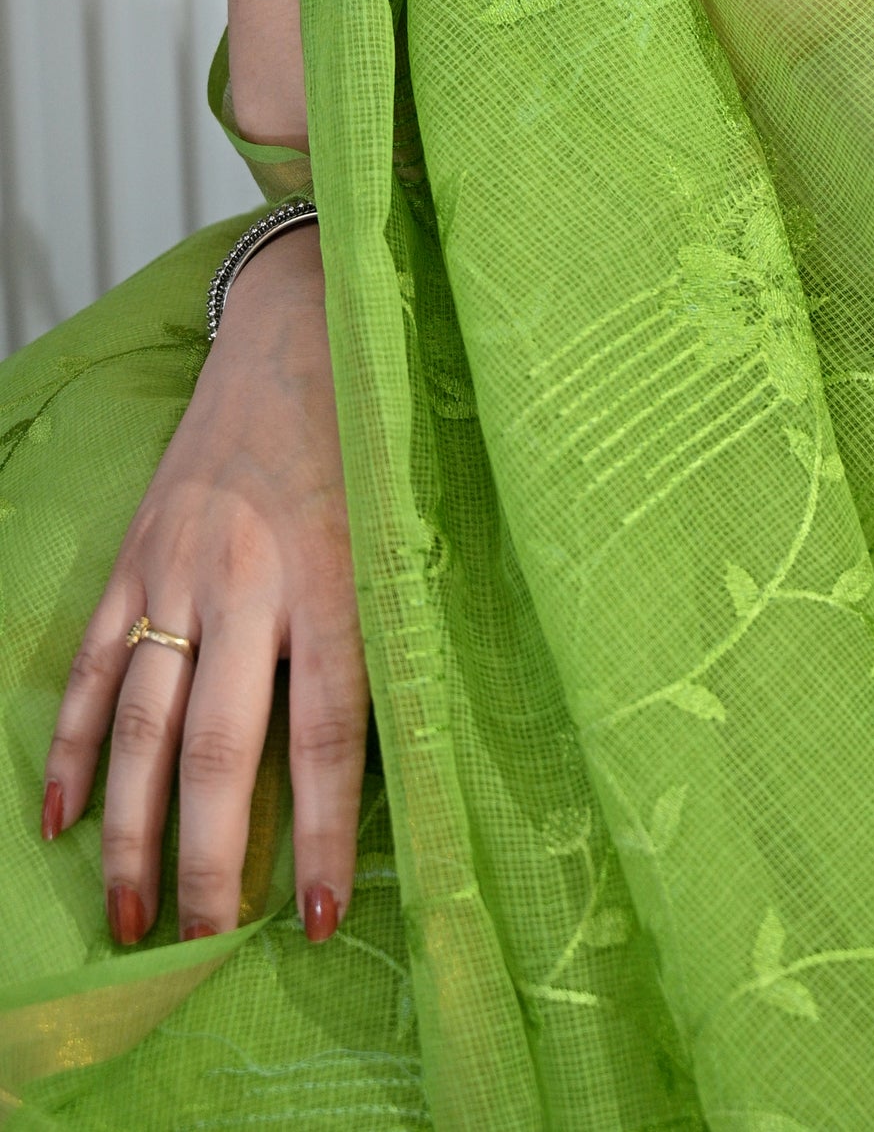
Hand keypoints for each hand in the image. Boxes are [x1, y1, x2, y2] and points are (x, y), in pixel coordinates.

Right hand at [42, 227, 366, 947]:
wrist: (306, 325)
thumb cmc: (376, 437)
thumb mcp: (404, 526)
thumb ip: (394, 626)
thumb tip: (409, 759)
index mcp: (336, 577)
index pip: (329, 734)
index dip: (320, 834)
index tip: (313, 920)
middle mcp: (251, 579)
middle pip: (221, 749)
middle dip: (210, 860)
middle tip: (200, 947)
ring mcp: (181, 567)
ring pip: (147, 724)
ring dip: (133, 829)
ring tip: (130, 916)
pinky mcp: (135, 552)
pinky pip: (96, 666)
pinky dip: (76, 746)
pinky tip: (64, 819)